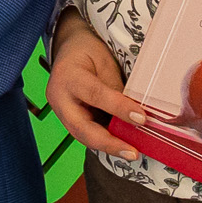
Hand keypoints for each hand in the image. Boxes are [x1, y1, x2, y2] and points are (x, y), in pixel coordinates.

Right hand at [45, 14, 141, 158]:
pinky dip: (104, 141)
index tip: (142, 119)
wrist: (69, 49)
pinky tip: (122, 146)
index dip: (119, 108)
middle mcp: (59, 98)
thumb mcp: (105, 62)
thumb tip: (137, 113)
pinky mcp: (68, 119)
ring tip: (131, 153)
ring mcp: (61, 111)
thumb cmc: (89, 51)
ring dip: (108, 146)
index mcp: (68, 76)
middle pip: (80, 127)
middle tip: (132, 153)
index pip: (95, 94)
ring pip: (82, 135)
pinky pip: (86, 133)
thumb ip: (116, 89)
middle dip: (108, 143)